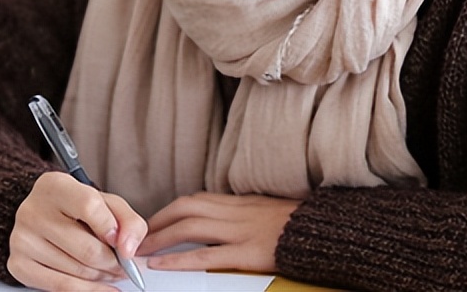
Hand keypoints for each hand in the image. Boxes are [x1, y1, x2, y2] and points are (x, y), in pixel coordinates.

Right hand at [8, 171, 147, 290]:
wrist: (43, 216)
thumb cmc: (77, 208)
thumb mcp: (106, 203)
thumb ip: (127, 221)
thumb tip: (128, 249)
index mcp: (54, 186)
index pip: (89, 206)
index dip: (113, 229)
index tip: (123, 243)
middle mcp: (32, 211)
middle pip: (87, 249)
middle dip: (115, 263)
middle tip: (126, 266)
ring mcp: (22, 240)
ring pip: (77, 271)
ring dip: (103, 277)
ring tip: (111, 270)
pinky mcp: (18, 265)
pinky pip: (60, 287)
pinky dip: (88, 290)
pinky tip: (101, 287)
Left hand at [136, 192, 298, 273]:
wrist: (328, 232)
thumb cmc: (302, 226)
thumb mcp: (269, 211)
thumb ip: (245, 214)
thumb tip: (222, 221)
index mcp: (242, 202)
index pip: (197, 199)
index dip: (170, 210)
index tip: (154, 222)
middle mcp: (238, 211)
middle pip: (186, 208)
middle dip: (157, 221)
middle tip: (138, 236)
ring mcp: (242, 231)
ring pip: (190, 227)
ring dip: (160, 237)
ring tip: (141, 250)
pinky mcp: (248, 252)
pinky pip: (206, 255)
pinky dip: (179, 259)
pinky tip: (161, 265)